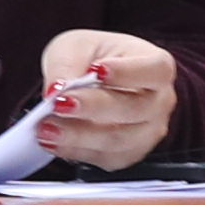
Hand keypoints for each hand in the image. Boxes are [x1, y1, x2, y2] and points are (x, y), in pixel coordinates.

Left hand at [38, 30, 177, 171]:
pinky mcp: (127, 154)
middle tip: (58, 104)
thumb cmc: (92, 59)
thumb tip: (56, 88)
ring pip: (118, 140)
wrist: (88, 82)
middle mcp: (159, 101)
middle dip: (92, 107)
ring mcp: (147, 131)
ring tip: (45, 126)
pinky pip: (104, 158)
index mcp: (156, 66)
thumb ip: (66, 63)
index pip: (155, 70)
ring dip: (78, 135)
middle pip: (134, 109)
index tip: (97, 70)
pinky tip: (51, 140)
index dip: (128, 72)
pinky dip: (75, 150)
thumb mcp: (74, 46)